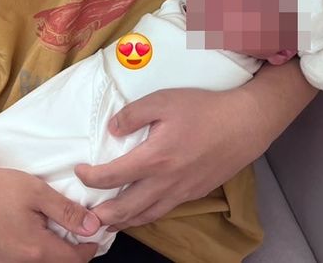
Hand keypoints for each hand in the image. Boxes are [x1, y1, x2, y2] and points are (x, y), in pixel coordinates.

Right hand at [0, 159, 99, 262]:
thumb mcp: (36, 191)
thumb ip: (66, 211)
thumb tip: (92, 226)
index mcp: (36, 251)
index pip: (75, 261)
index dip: (88, 248)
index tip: (92, 235)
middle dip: (70, 255)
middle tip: (74, 235)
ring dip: (48, 258)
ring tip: (50, 236)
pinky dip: (27, 258)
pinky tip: (25, 240)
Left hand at [74, 87, 268, 231]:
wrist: (243, 124)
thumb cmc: (202, 109)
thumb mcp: (162, 101)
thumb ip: (132, 115)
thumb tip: (112, 131)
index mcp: (155, 158)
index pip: (113, 176)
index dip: (91, 177)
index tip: (79, 171)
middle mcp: (166, 182)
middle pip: (126, 208)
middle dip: (103, 214)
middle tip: (86, 213)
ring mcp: (182, 191)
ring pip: (146, 215)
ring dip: (123, 221)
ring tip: (108, 221)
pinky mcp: (194, 193)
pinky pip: (163, 211)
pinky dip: (145, 216)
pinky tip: (140, 211)